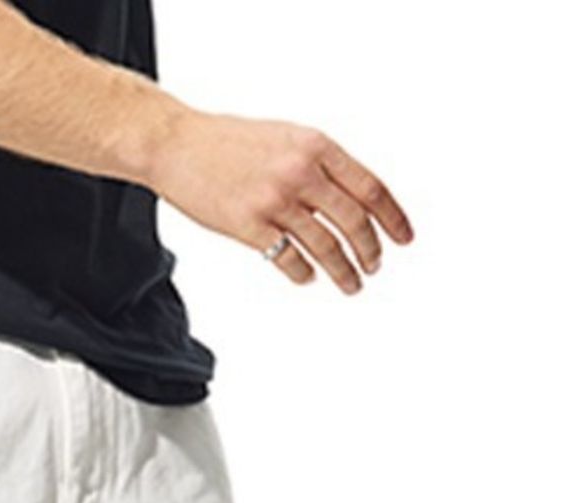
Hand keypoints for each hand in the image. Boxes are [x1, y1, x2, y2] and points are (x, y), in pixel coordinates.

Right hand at [149, 110, 413, 292]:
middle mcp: (300, 172)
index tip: (404, 238)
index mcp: (315, 146)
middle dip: (370, 250)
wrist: (178, 144)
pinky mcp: (249, 227)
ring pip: (325, 246)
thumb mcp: (285, 137)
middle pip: (353, 221)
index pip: (370, 187)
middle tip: (375, 266)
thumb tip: (349, 199)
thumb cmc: (228, 141)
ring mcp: (275, 201)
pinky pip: (288, 259)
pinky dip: (303, 273)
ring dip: (344, 271)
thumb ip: (319, 163)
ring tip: (352, 284)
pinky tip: (308, 278)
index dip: (393, 217)